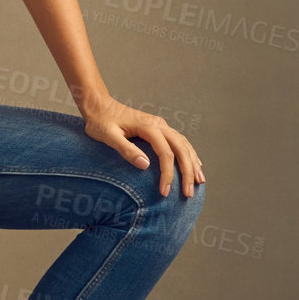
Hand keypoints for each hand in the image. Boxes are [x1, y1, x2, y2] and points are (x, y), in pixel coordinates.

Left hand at [82, 96, 204, 197]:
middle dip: (188, 172)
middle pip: (181, 149)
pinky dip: (189, 153)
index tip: (165, 192)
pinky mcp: (158, 127)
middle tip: (189, 193)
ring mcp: (161, 125)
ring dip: (193, 163)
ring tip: (199, 181)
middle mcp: (159, 124)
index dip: (168, 174)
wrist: (99, 105)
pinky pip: (179, 141)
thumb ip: (126, 150)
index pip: (166, 153)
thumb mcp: (108, 136)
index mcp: (149, 127)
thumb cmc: (100, 122)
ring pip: (184, 144)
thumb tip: (145, 165)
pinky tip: (195, 163)